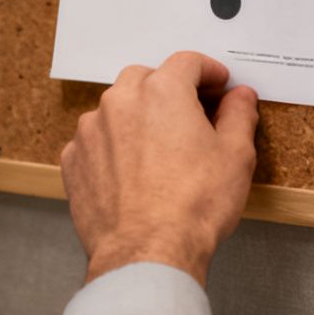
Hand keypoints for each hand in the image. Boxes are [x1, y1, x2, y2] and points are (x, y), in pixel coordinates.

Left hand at [61, 51, 258, 285]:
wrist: (147, 252)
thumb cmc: (192, 206)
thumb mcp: (235, 156)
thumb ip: (238, 116)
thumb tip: (239, 97)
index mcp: (162, 92)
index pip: (187, 62)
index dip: (207, 71)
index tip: (218, 84)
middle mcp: (120, 102)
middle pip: (146, 78)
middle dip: (169, 90)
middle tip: (190, 115)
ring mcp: (90, 130)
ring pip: (116, 108)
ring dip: (137, 117)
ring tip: (159, 149)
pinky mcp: (73, 159)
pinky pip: (95, 140)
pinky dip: (112, 146)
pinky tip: (131, 172)